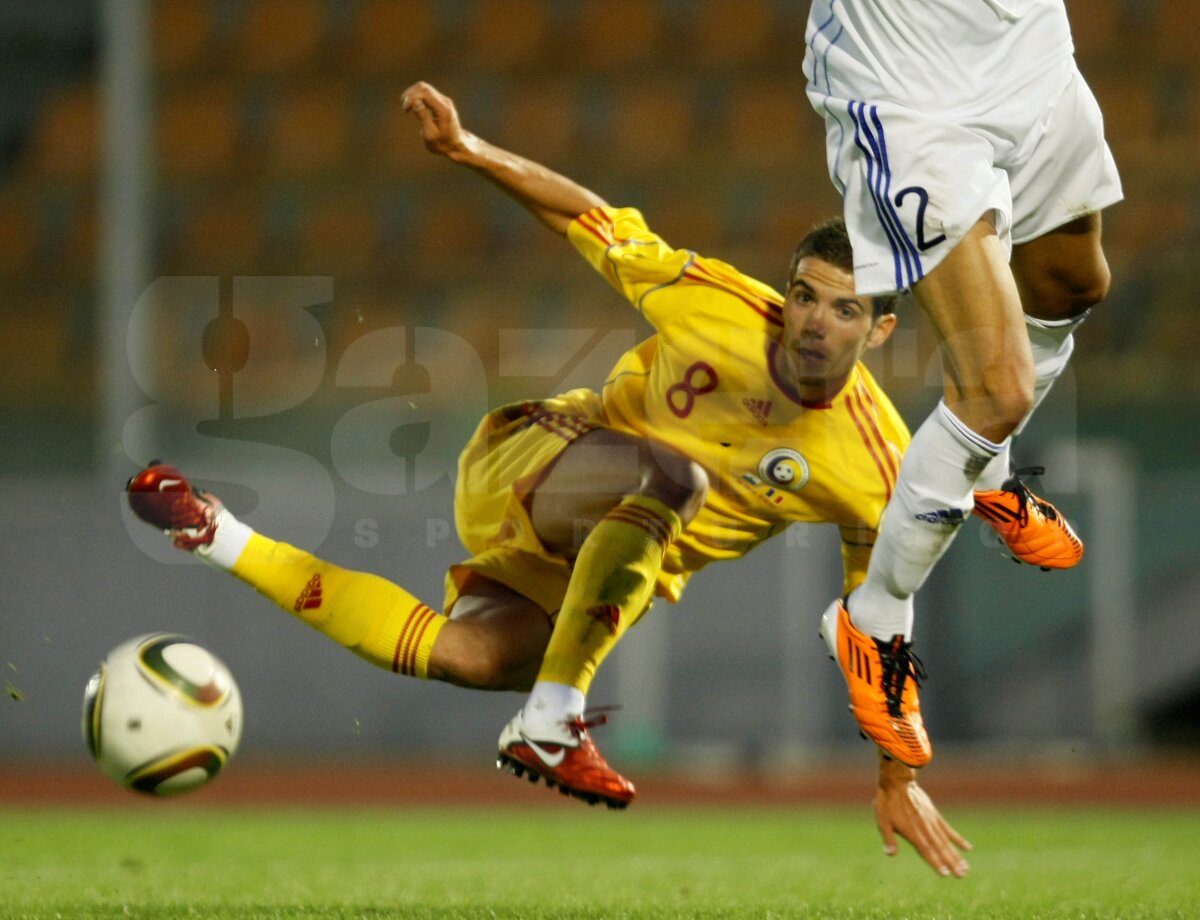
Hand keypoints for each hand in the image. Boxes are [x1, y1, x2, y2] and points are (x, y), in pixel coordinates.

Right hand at [400, 81, 472, 158]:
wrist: (455, 146)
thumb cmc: (442, 143)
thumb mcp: (430, 134)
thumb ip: (423, 117)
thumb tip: (415, 102)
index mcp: (443, 110)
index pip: (425, 92)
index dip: (412, 97)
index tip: (405, 110)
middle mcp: (445, 102)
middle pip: (424, 87)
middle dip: (410, 94)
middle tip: (405, 108)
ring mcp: (444, 101)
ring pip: (424, 88)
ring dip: (412, 95)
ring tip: (407, 107)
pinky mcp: (441, 102)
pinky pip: (427, 93)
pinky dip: (417, 97)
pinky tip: (412, 106)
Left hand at [874, 753, 970, 877]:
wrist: (898, 781)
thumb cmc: (887, 802)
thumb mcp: (882, 820)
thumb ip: (888, 838)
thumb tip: (890, 854)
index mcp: (912, 832)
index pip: (926, 851)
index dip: (935, 863)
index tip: (945, 874)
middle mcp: (925, 828)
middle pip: (940, 849)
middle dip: (951, 863)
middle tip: (962, 875)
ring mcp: (932, 821)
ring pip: (946, 841)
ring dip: (956, 855)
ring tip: (966, 867)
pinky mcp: (935, 814)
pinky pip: (948, 829)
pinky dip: (958, 839)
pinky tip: (967, 848)